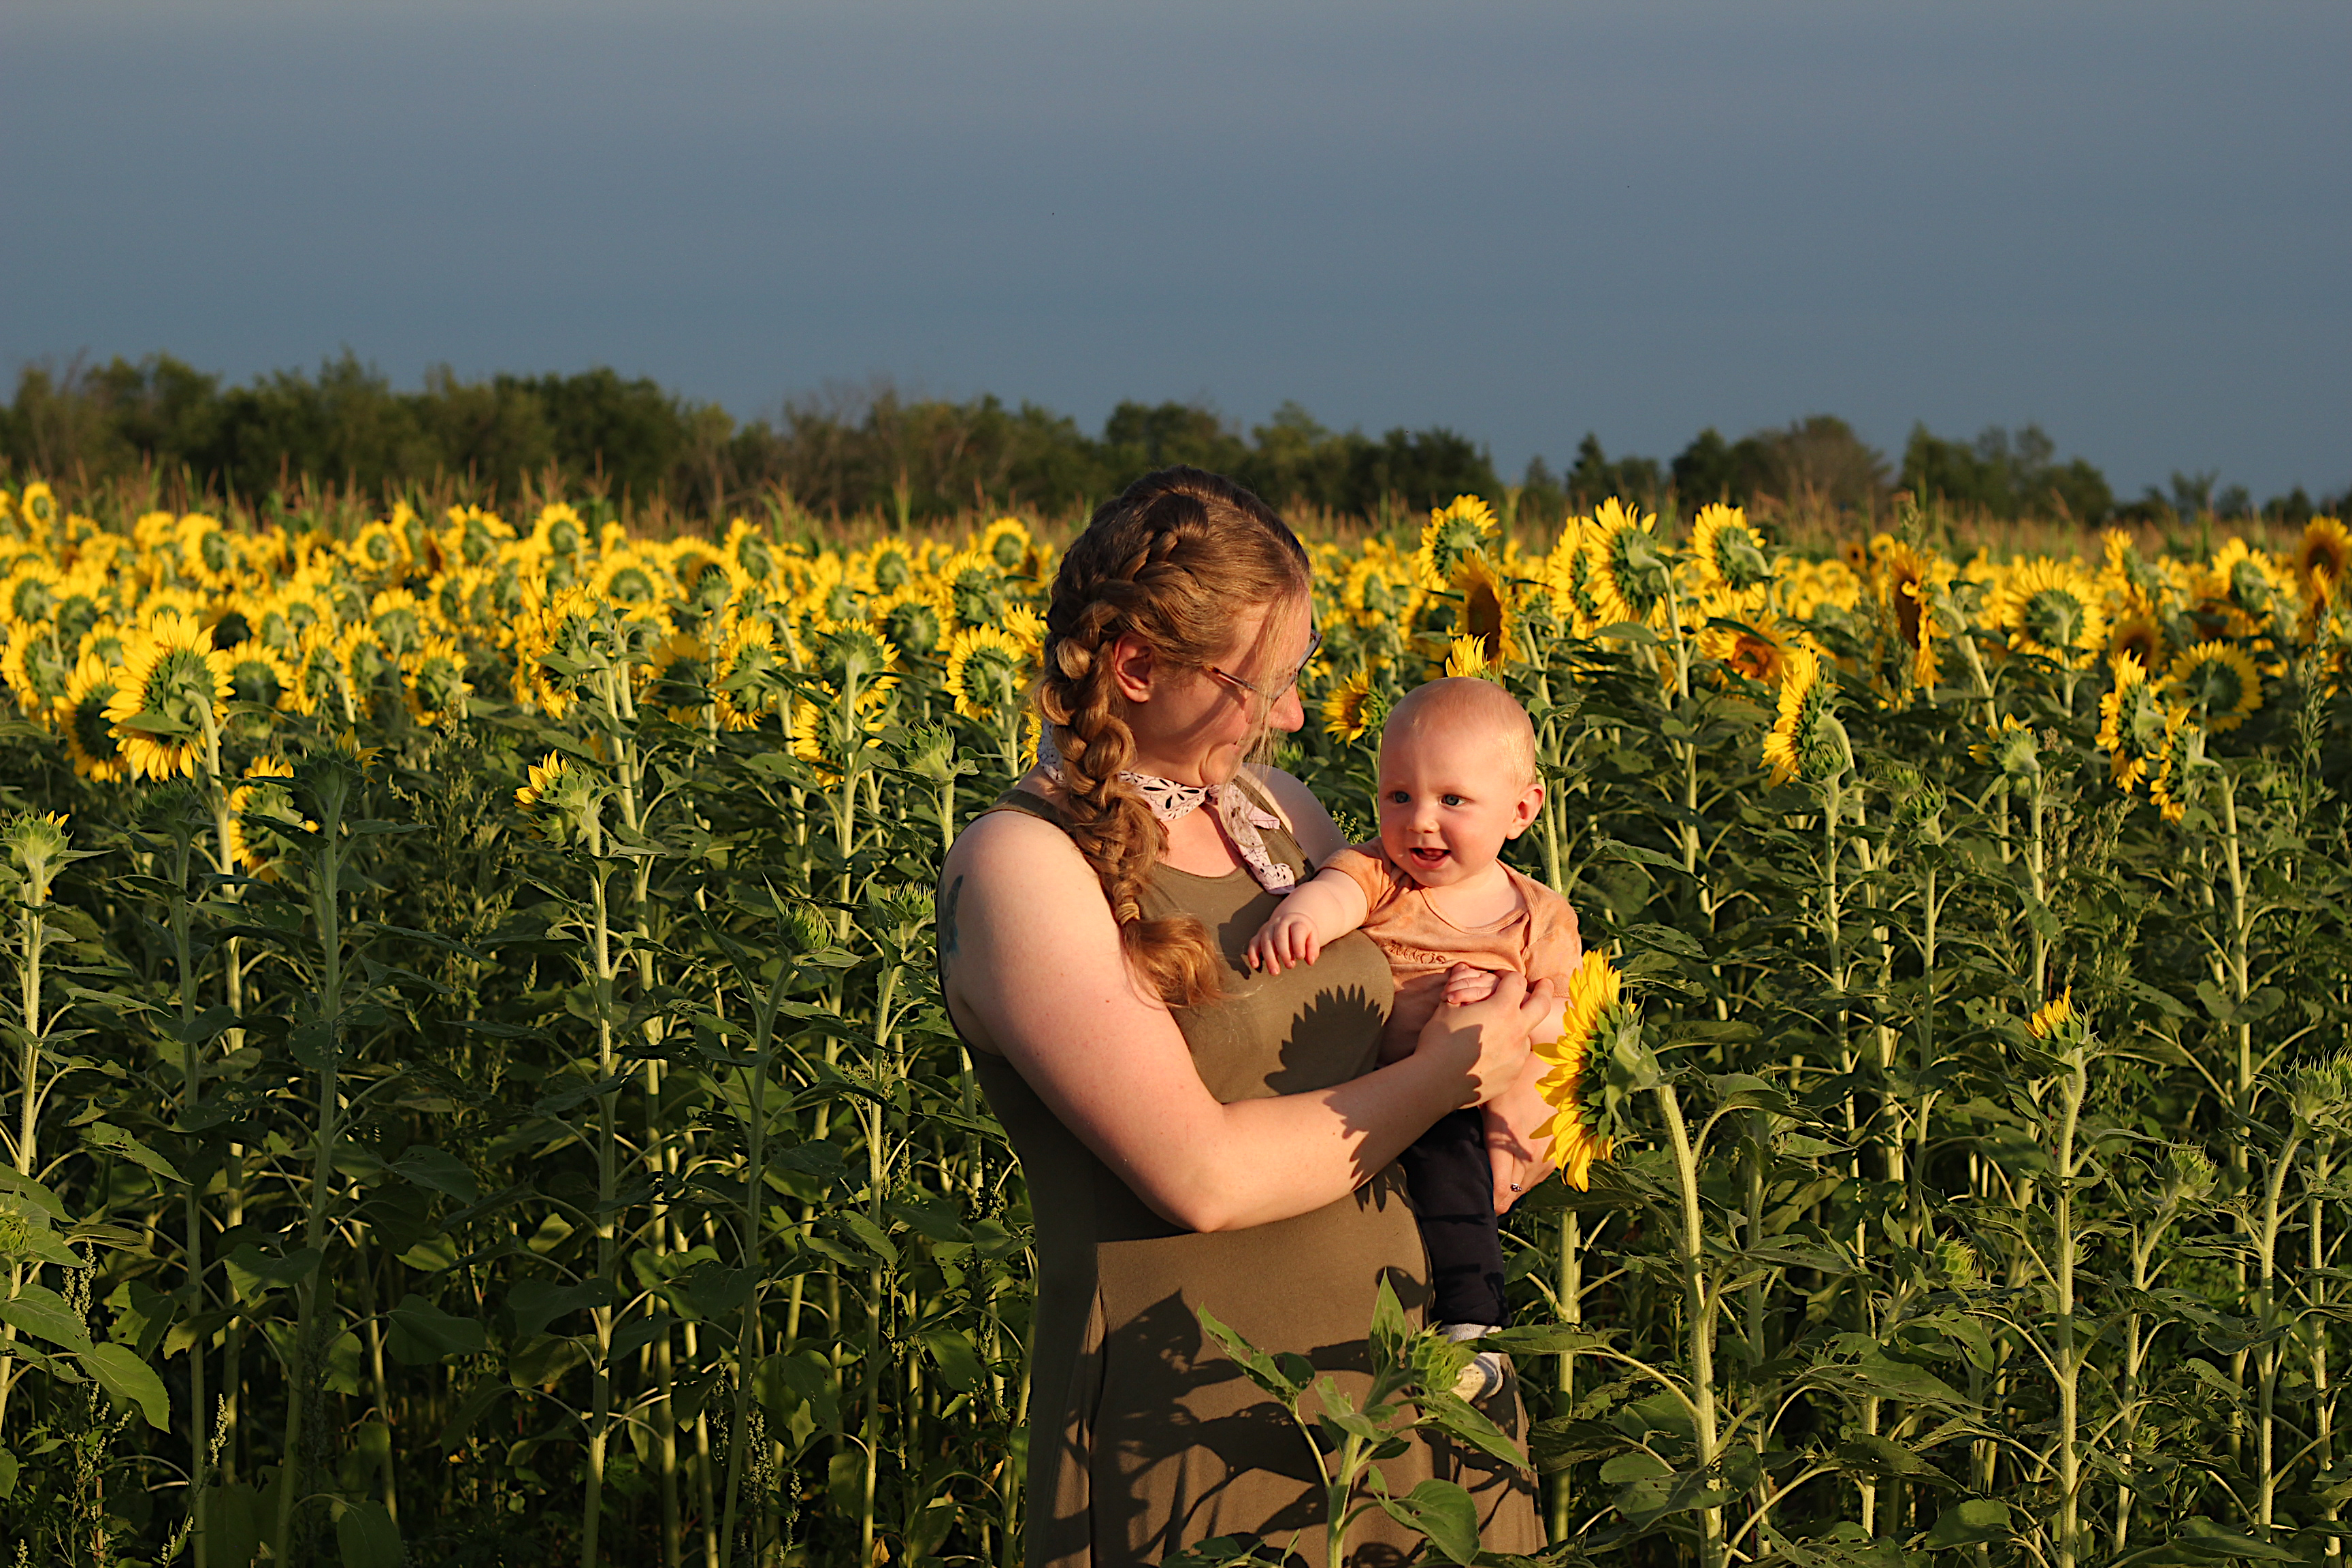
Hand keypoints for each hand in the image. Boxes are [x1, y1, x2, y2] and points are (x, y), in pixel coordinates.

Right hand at [1246, 912, 1321, 974]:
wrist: (1291, 920)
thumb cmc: (1303, 932)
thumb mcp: (1312, 936)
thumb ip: (1313, 948)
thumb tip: (1310, 961)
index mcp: (1296, 921)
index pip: (1297, 931)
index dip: (1298, 944)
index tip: (1301, 957)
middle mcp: (1280, 922)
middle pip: (1279, 936)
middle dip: (1284, 953)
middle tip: (1290, 966)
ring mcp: (1268, 928)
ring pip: (1265, 941)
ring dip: (1269, 958)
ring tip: (1275, 972)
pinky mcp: (1259, 934)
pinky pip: (1253, 943)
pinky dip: (1253, 954)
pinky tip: (1256, 965)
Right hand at [1411, 971, 1554, 1108]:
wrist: (1436, 1082)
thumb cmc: (1440, 1041)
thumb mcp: (1447, 1007)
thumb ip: (1460, 986)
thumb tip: (1462, 967)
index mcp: (1503, 1010)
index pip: (1517, 981)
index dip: (1508, 976)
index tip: (1501, 978)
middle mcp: (1518, 1032)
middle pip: (1542, 1004)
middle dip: (1545, 990)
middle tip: (1545, 984)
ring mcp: (1518, 1056)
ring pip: (1527, 1035)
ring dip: (1519, 1028)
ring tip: (1499, 1031)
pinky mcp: (1513, 1075)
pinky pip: (1516, 1058)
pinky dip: (1508, 1052)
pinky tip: (1490, 1055)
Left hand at [1484, 1074, 1557, 1213]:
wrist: (1547, 1073)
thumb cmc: (1512, 1086)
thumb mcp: (1487, 1108)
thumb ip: (1481, 1136)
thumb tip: (1463, 1159)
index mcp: (1507, 1142)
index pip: (1501, 1187)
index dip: (1491, 1202)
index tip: (1483, 1208)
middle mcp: (1529, 1153)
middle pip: (1513, 1192)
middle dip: (1499, 1200)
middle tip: (1486, 1205)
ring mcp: (1545, 1155)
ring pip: (1526, 1187)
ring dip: (1513, 1192)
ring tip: (1499, 1196)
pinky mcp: (1556, 1152)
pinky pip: (1539, 1177)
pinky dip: (1526, 1181)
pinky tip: (1516, 1179)